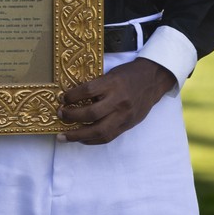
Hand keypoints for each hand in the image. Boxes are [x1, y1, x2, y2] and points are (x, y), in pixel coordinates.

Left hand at [56, 57, 174, 144]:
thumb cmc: (129, 75)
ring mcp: (124, 116)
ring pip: (99, 131)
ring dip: (78, 136)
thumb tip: (74, 98)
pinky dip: (92, 140)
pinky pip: (107, 137)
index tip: (62, 99)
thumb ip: (97, 86)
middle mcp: (118, 101)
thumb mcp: (111, 74)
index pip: (88, 91)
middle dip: (71, 117)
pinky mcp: (127, 125)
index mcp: (113, 84)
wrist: (153, 81)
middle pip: (91, 114)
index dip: (72, 96)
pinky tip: (81, 139)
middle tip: (60, 115)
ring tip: (64, 136)